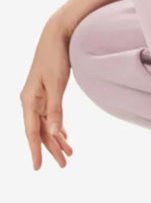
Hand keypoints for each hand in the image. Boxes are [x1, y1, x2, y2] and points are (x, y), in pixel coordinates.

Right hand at [21, 16, 73, 170]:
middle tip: (64, 165)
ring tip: (68, 155)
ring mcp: (38, 97)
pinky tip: (64, 138)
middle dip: (51, 149)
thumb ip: (55, 110)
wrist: (57, 35)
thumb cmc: (55, 57)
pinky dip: (58, 128)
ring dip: (57, 140)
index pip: (32, 131)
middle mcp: (31, 101)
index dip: (36, 150)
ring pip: (47, 125)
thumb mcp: (56, 85)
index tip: (38, 167)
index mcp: (29, 100)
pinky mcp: (46, 93)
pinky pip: (50, 117)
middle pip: (40, 131)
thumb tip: (55, 133)